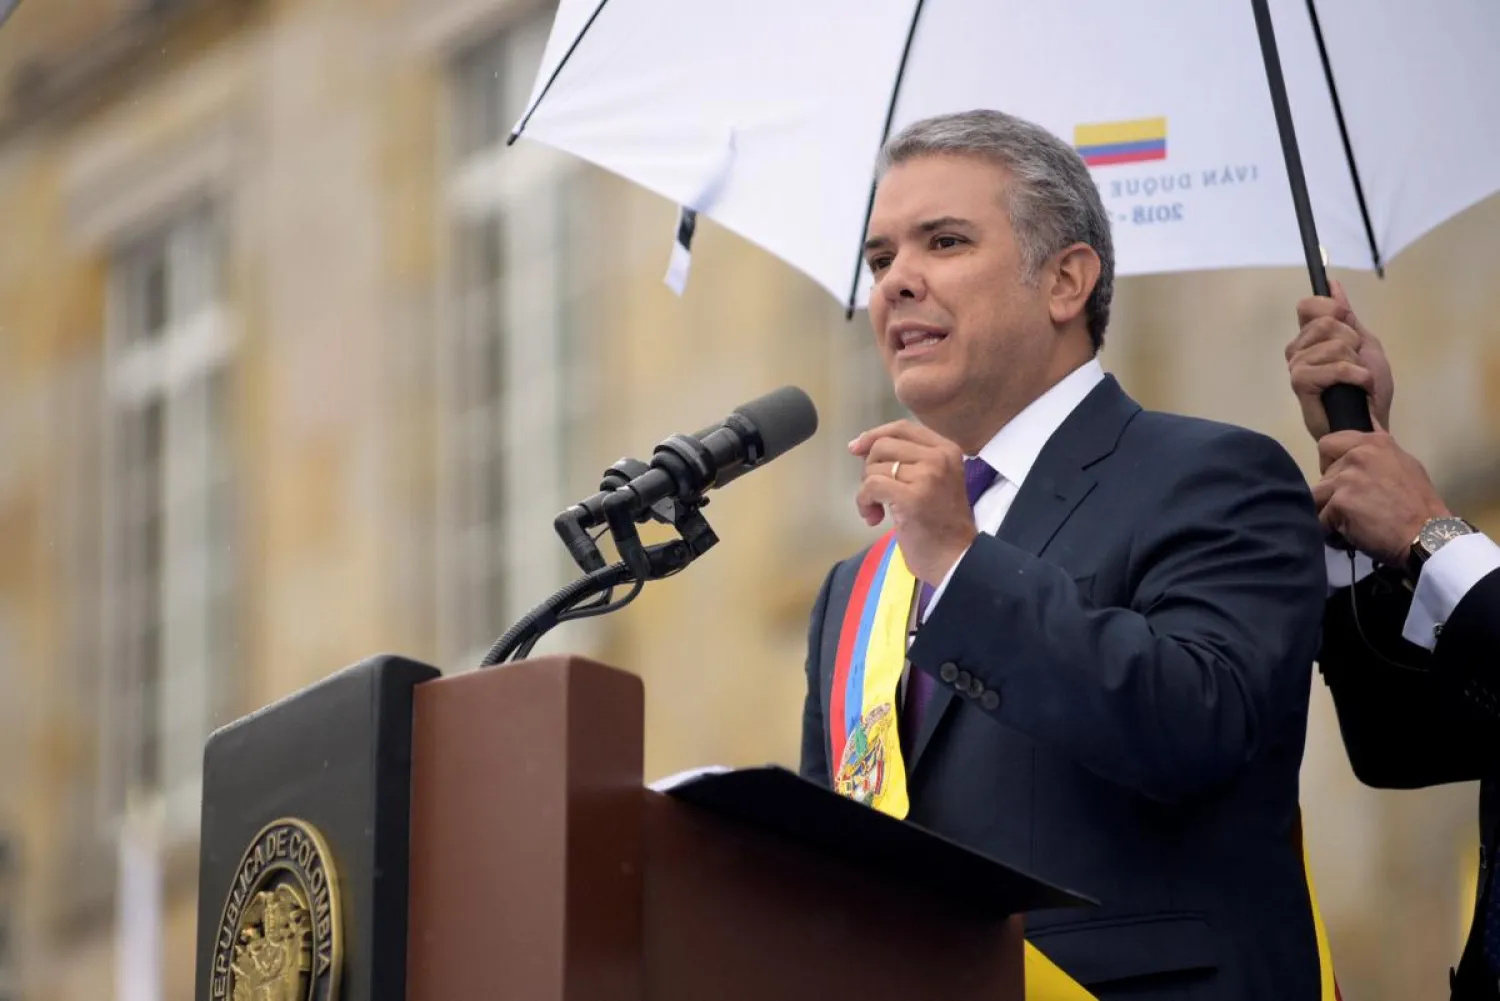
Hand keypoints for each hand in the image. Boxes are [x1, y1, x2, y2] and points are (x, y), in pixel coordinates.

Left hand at [849, 420, 976, 584]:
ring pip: (874, 467)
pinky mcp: (912, 497)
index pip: (902, 427)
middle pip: (883, 446)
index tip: (856, 448)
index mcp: (946, 449)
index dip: (874, 435)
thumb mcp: (930, 480)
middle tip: (877, 494)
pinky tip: (874, 518)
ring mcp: (927, 476)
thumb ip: (905, 460)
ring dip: (866, 491)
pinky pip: (870, 486)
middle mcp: (939, 457)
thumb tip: (860, 446)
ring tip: (878, 511)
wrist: (956, 558)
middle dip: (869, 469)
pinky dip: (864, 502)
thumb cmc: (940, 524)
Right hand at [1286, 279, 1393, 453]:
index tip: (1347, 328)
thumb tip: (1333, 285)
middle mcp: (1298, 350)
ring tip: (1356, 380)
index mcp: (1310, 339)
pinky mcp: (1301, 384)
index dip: (1332, 311)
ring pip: (1333, 344)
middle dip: (1352, 342)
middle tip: (1355, 364)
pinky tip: (1358, 387)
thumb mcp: (1364, 344)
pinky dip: (1355, 375)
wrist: (1370, 423)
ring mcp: (1297, 367)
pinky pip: (1334, 366)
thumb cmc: (1367, 390)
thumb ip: (1347, 317)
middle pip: (1326, 322)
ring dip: (1355, 362)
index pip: (1309, 305)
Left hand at [1313, 427, 1449, 565]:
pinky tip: (1351, 536)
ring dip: (1329, 513)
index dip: (1331, 464)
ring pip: (1316, 498)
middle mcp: (1357, 456)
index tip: (1345, 480)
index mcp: (1374, 443)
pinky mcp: (1339, 503)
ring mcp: (1346, 479)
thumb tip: (1369, 421)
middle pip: (1321, 476)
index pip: (1329, 444)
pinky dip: (1331, 532)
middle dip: (1332, 494)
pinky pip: (1319, 521)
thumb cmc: (1420, 505)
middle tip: (1357, 508)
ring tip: (1352, 524)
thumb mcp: (1405, 465)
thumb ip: (1379, 451)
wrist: (1429, 535)